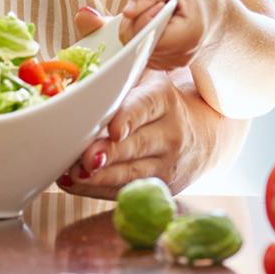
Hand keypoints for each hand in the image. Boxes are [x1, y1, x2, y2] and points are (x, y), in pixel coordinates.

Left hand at [57, 68, 207, 198]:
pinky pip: (125, 191)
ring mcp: (166, 164)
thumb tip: (76, 85)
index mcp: (163, 99)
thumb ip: (120, 82)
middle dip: (109, 154)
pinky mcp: (159, 187)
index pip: (145, 107)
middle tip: (84, 158)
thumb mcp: (148, 83)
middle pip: (137, 145)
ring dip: (100, 177)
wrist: (200, 137)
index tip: (114, 130)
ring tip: (74, 174)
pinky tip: (75, 184)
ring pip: (131, 174)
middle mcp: (170, 133)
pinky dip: (97, 190)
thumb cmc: (160, 106)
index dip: (128, 119)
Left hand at [116, 0, 233, 70]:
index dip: (144, 16)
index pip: (148, 34)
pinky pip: (141, 52)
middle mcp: (181, 56)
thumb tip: (127, 13)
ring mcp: (174, 63)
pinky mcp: (166, 65)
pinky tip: (157, 24)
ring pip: (137, 49)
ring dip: (139, 29)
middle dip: (137, 22)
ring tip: (159, 15)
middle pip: (139, 44)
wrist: (213, 8)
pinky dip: (143, 37)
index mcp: (188, 35)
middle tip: (155, 5)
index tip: (158, 2)